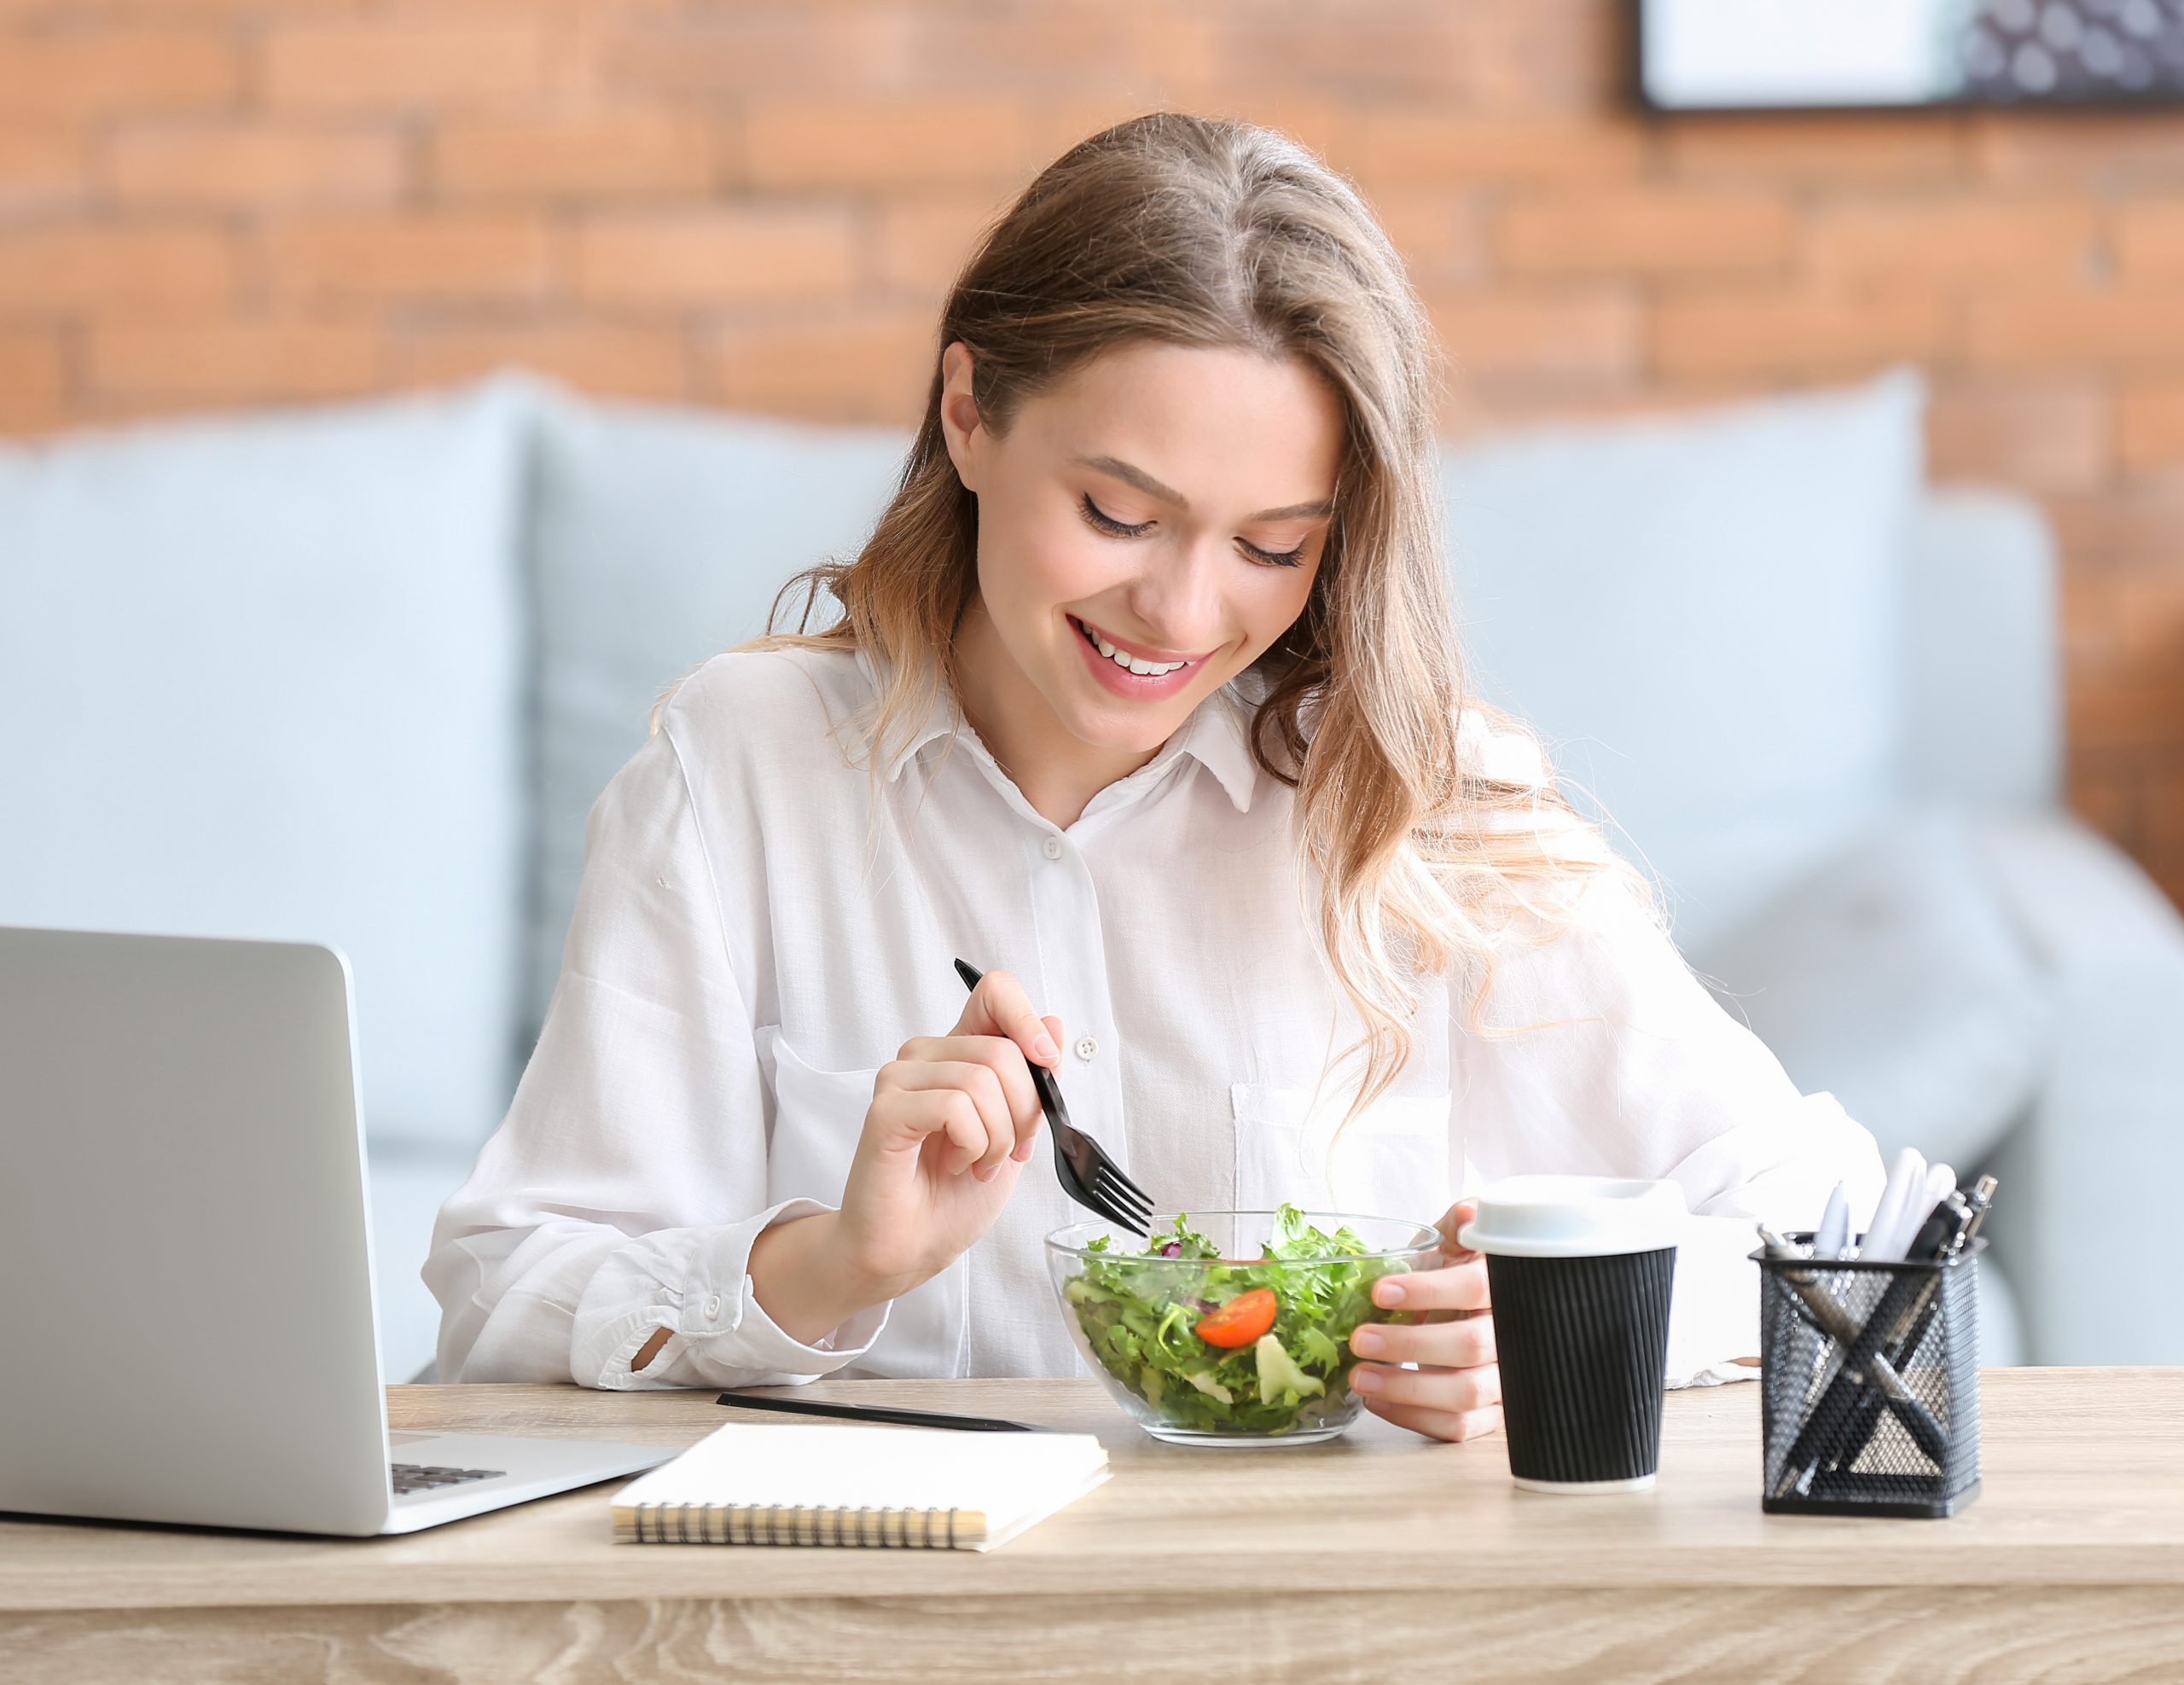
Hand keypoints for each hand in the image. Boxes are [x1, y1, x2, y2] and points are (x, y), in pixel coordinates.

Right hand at [828, 968, 1060, 1302]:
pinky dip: (972, 1145)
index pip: (994, 992)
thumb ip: (1033, 1081)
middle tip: (1007, 1152)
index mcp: (959, 1054)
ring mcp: (900, 1079)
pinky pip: (955, 1107)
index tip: (1046, 1061)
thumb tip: (1054, 1023)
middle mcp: (926, 1057)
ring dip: (996, 1139)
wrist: (912, 1248)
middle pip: (1003, 1051)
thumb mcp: (1016, 1133)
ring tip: (976, 1164)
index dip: (1027, 1018)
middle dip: (1024, 1113)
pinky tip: (955, 1164)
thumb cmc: (955, 1196)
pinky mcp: (886, 1110)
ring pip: (982, 1080)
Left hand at [1347, 1199, 1501, 1442]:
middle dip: (1408, 1344)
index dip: (1430, 1291)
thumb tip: (1469, 1212)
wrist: (1474, 1311)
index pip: (1477, 1289)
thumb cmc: (1461, 1274)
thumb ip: (1460, 1224)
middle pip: (1471, 1346)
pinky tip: (1376, 1400)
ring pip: (1465, 1394)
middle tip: (1359, 1338)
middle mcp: (1515, 1337)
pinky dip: (1413, 1417)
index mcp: (1506, 1287)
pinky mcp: (1492, 1415)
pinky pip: (1459, 1427)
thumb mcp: (1460, 1241)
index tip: (1381, 1291)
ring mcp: (1506, 1380)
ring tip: (1358, 1377)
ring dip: (1405, 1388)